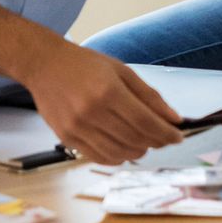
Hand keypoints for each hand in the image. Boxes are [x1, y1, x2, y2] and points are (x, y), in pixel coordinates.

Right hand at [17, 41, 181, 165]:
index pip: (146, 122)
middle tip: (162, 137)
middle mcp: (91, 111)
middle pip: (135, 139)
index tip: (178, 136)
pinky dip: (117, 157)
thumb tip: (174, 119)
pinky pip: (99, 157)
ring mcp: (77, 127)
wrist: (44, 65)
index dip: (166, 133)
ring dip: (138, 151)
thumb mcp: (121, 71)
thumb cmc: (84, 65)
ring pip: (119, 153)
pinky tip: (123, 147)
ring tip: (142, 142)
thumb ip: (149, 95)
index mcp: (108, 91)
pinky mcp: (67, 137)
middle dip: (155, 142)